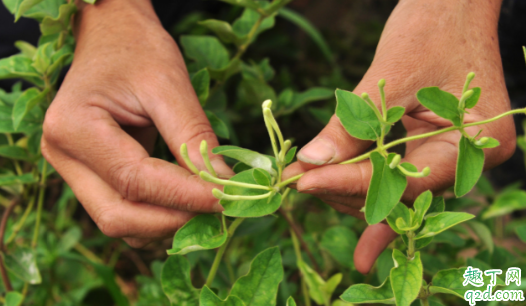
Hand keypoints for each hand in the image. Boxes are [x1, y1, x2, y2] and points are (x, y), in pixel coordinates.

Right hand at [41, 0, 230, 247]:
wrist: (112, 36)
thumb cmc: (137, 49)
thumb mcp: (169, 85)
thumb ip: (194, 137)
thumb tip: (225, 184)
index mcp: (72, 127)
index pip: (134, 181)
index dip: (186, 196)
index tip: (229, 197)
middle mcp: (62, 156)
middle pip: (119, 216)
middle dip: (174, 219)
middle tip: (221, 207)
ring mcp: (71, 170)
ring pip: (121, 223)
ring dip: (167, 223)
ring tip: (207, 202)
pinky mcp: (90, 176)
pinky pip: (124, 212)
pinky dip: (158, 216)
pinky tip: (187, 200)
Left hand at [284, 0, 514, 272]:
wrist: (453, 6)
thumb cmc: (433, 27)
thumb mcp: (391, 75)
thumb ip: (352, 124)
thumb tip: (310, 164)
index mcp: (477, 142)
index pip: (405, 181)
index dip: (351, 185)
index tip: (305, 182)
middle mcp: (470, 159)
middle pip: (398, 193)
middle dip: (344, 188)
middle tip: (297, 179)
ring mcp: (451, 157)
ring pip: (392, 189)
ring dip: (348, 187)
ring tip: (305, 178)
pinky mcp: (431, 150)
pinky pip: (395, 175)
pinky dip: (364, 178)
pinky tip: (337, 192)